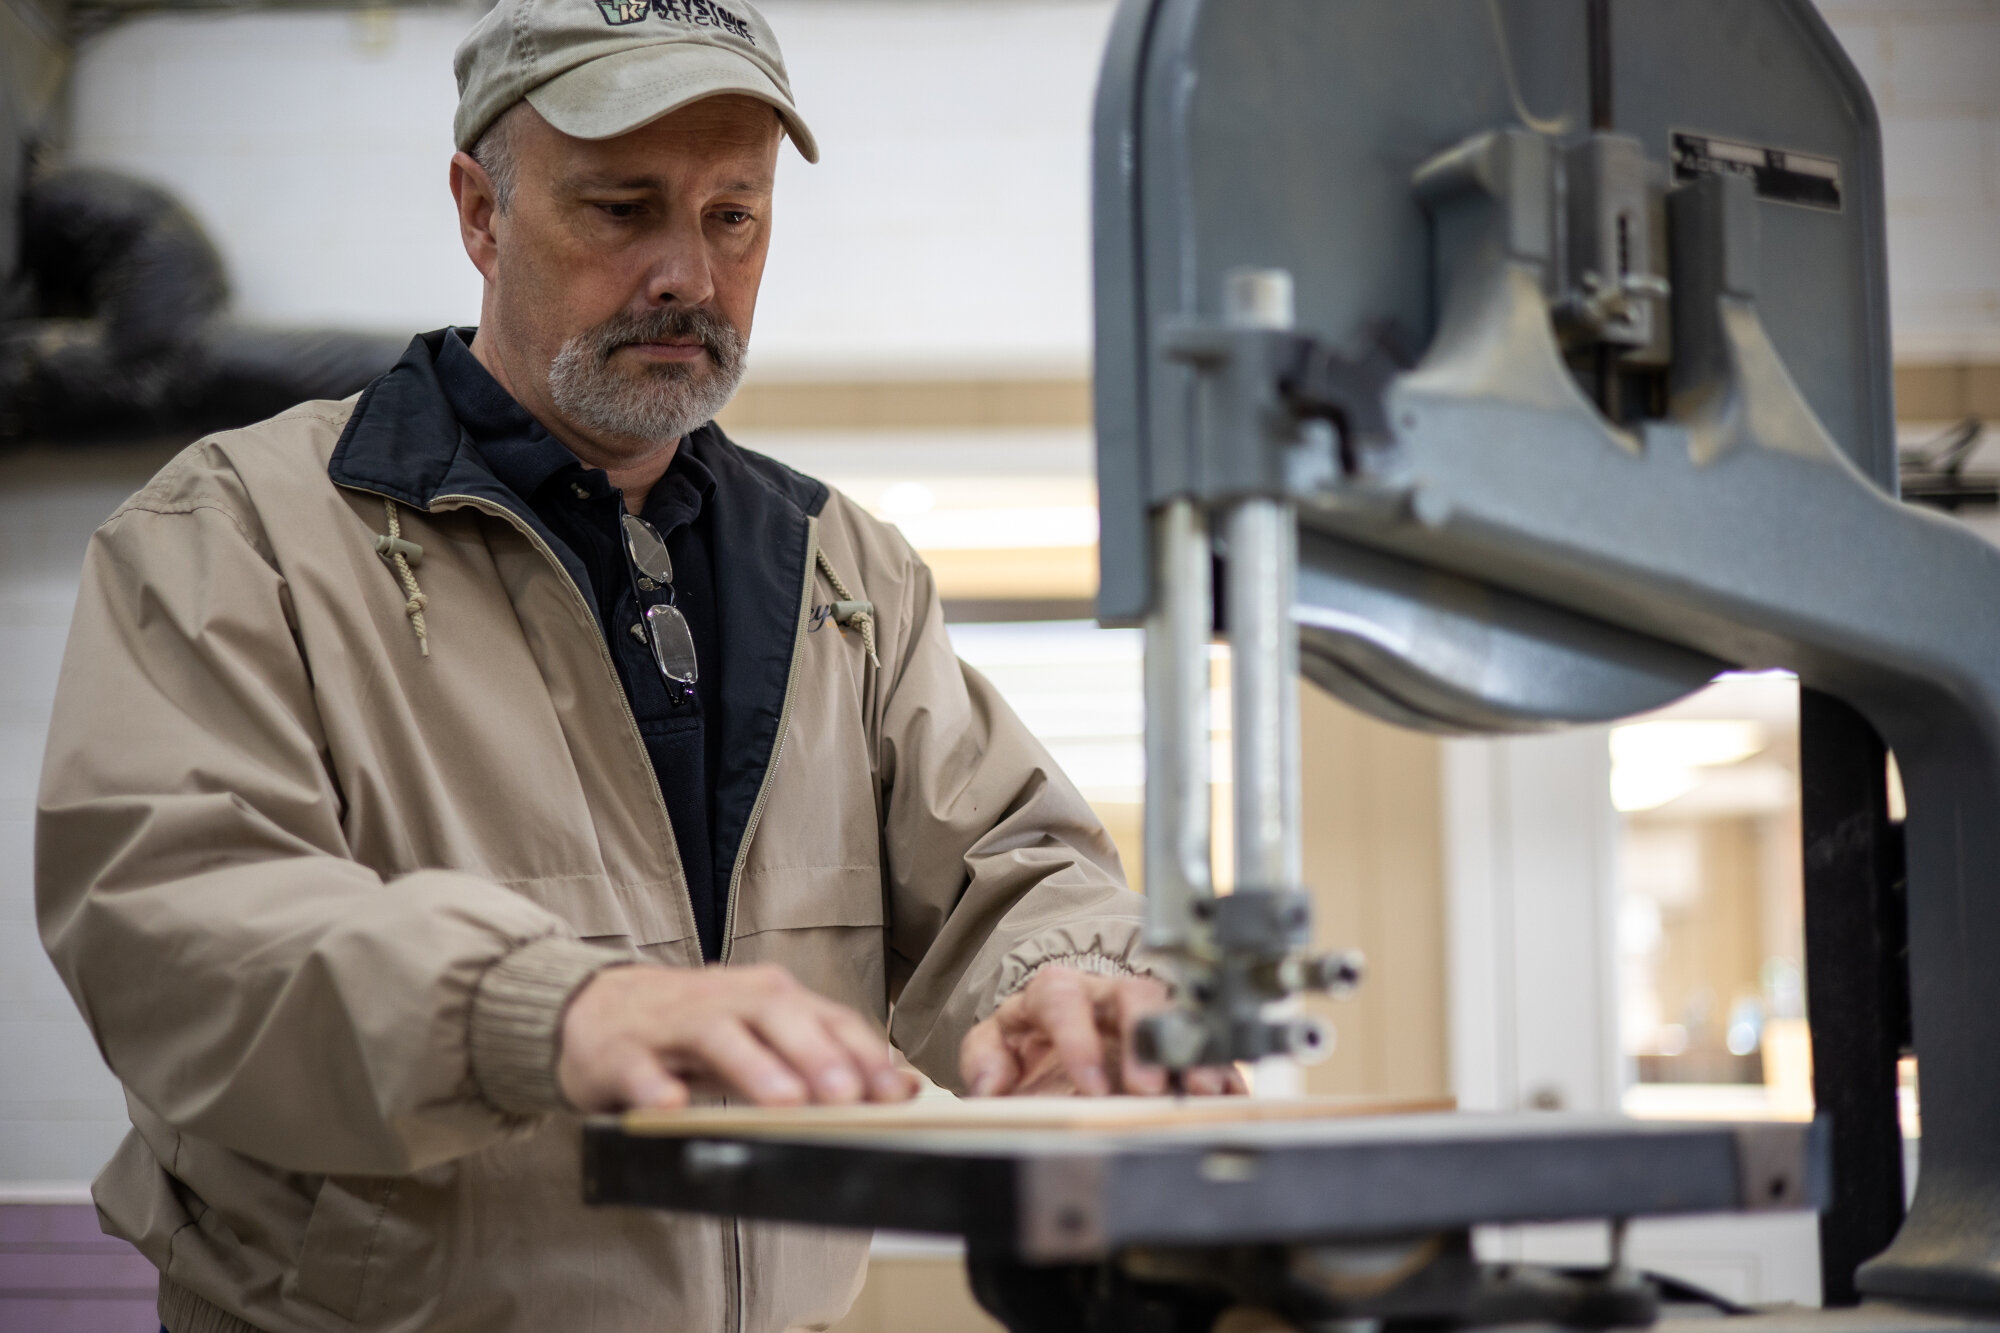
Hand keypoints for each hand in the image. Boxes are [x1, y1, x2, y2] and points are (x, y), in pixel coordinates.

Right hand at [558, 962, 920, 1111]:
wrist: (591, 1009)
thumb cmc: (693, 1029)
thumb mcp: (762, 1034)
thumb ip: (826, 1056)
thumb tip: (904, 1087)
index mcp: (767, 997)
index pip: (826, 1018)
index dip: (863, 1054)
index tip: (897, 1093)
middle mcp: (726, 1000)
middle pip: (777, 1016)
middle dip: (815, 1054)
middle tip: (846, 1095)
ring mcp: (671, 1023)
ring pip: (717, 1036)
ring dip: (752, 1066)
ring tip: (784, 1101)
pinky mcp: (621, 1052)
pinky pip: (638, 1069)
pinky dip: (654, 1086)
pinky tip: (669, 1107)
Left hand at [958, 966, 1246, 1097]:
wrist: (1055, 1042)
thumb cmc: (1028, 1044)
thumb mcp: (994, 1046)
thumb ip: (984, 1061)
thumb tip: (991, 1085)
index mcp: (1056, 993)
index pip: (1063, 997)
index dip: (1077, 1038)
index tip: (1089, 1086)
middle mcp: (1106, 997)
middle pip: (1133, 996)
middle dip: (1144, 1039)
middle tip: (1150, 1089)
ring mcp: (1145, 1017)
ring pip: (1175, 1016)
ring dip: (1190, 1052)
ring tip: (1202, 1090)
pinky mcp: (1173, 1041)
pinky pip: (1203, 1046)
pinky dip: (1219, 1069)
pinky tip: (1228, 1095)